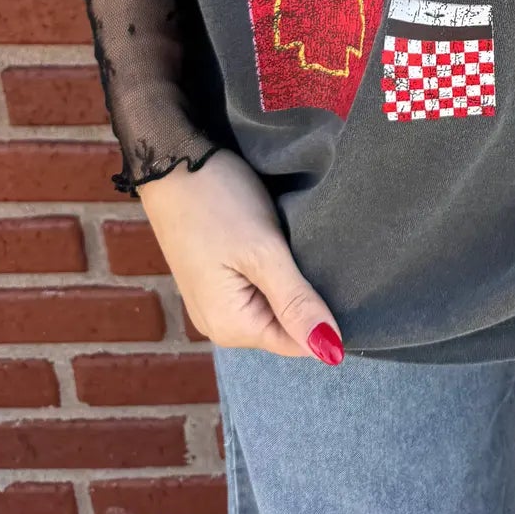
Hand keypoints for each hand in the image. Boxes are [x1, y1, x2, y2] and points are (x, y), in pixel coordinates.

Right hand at [138, 149, 343, 363]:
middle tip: (321, 256)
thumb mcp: (263, 251)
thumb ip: (296, 302)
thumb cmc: (216, 202)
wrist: (173, 161)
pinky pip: (257, 288)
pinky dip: (274, 271)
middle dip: (307, 298)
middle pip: (285, 326)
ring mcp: (214, 301)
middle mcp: (219, 324)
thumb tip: (331, 352)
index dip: (325, 317)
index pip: (298, 343)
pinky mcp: (215, 278)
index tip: (341, 280)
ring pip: (273, 305)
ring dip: (292, 282)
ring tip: (304, 248)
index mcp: (230, 327)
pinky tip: (283, 246)